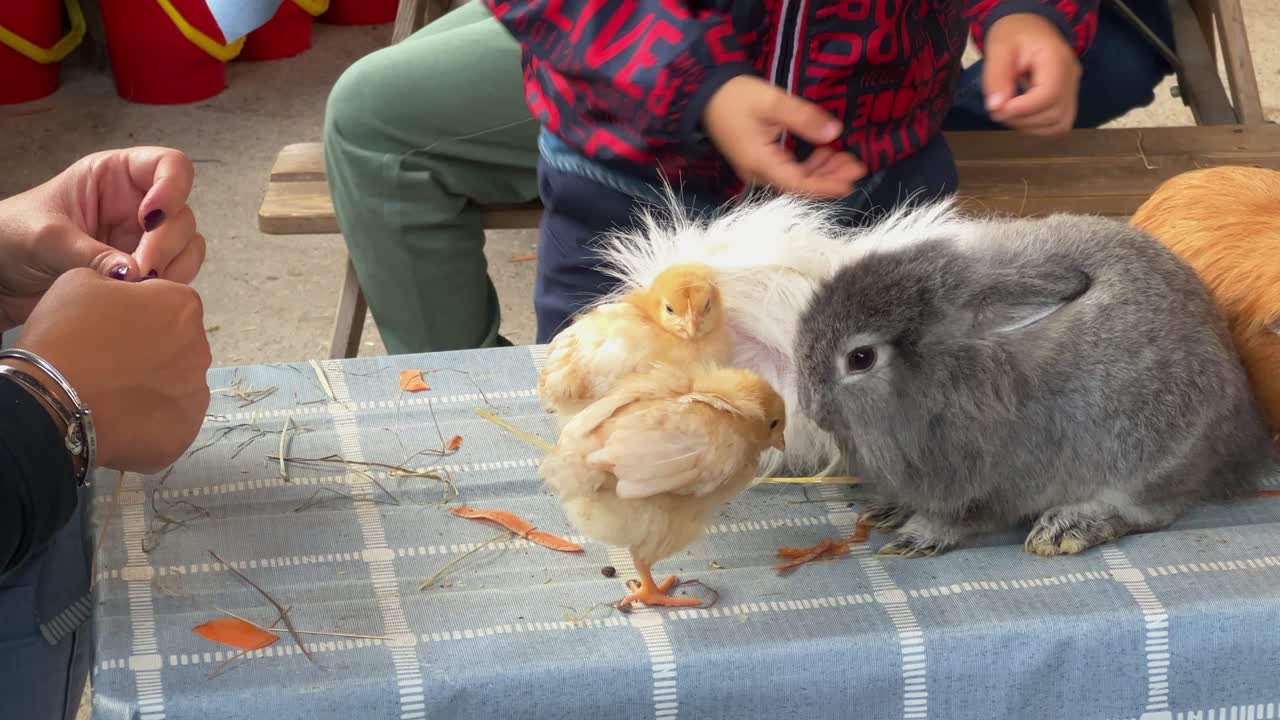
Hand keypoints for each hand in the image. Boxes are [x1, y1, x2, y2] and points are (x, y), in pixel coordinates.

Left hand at [0, 147, 205, 329]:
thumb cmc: (11, 238)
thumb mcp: (45, 238)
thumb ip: (91, 254)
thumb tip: (135, 274)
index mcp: (114, 176)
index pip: (170, 166)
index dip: (173, 188)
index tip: (151, 219)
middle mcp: (137, 204)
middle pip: (182, 215)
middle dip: (165, 244)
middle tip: (140, 272)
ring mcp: (143, 240)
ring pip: (186, 248)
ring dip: (171, 269)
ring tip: (137, 290)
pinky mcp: (144, 272)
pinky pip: (176, 277)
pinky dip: (166, 290)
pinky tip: (138, 299)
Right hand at [15, 269, 211, 473]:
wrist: (52, 397)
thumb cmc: (65, 333)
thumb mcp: (80, 281)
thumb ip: (119, 282)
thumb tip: (130, 297)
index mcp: (183, 305)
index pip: (168, 304)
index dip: (137, 315)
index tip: (110, 327)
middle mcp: (201, 347)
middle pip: (177, 345)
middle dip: (150, 351)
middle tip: (109, 361)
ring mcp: (196, 392)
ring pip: (176, 384)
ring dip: (151, 386)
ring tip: (112, 392)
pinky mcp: (185, 430)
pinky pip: (170, 420)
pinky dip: (149, 420)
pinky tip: (120, 417)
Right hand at [702, 75, 865, 197]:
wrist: (704, 93)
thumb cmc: (736, 96)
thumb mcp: (773, 103)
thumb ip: (804, 118)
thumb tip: (834, 133)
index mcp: (760, 162)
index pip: (798, 184)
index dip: (826, 185)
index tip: (850, 180)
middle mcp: (757, 172)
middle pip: (798, 186)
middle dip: (829, 178)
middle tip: (856, 166)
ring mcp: (756, 169)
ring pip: (793, 180)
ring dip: (820, 172)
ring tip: (843, 157)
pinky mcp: (757, 162)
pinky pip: (786, 172)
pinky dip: (806, 166)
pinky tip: (821, 154)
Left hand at [982, 13, 1081, 134]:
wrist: (1030, 28)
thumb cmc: (1015, 35)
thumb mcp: (999, 48)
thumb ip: (996, 76)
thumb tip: (996, 107)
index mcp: (1057, 59)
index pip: (1049, 94)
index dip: (1023, 109)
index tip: (999, 109)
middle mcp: (1071, 76)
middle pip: (1054, 113)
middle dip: (1021, 119)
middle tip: (998, 110)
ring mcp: (1073, 90)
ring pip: (1059, 124)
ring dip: (1029, 126)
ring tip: (1009, 113)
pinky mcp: (1068, 100)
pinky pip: (1059, 125)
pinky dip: (1038, 128)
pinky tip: (1022, 117)